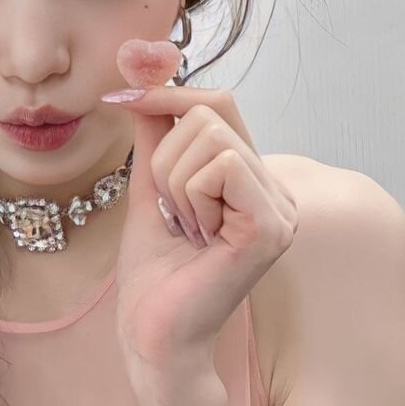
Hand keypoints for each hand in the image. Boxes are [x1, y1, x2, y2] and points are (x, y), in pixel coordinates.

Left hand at [103, 39, 298, 374]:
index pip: (217, 103)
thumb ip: (154, 132)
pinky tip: (196, 237)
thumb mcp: (149, 186)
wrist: (151, 334)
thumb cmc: (154, 275)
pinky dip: (189, 197)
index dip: (168, 91)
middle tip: (171, 214)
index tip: (122, 90)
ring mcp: (281, 209)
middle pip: (210, 112)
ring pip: (208, 137)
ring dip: (173, 182)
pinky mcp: (270, 227)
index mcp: (254, 180)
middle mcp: (277, 190)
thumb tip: (143, 71)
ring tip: (184, 230)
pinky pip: (217, 167)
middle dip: (166, 157)